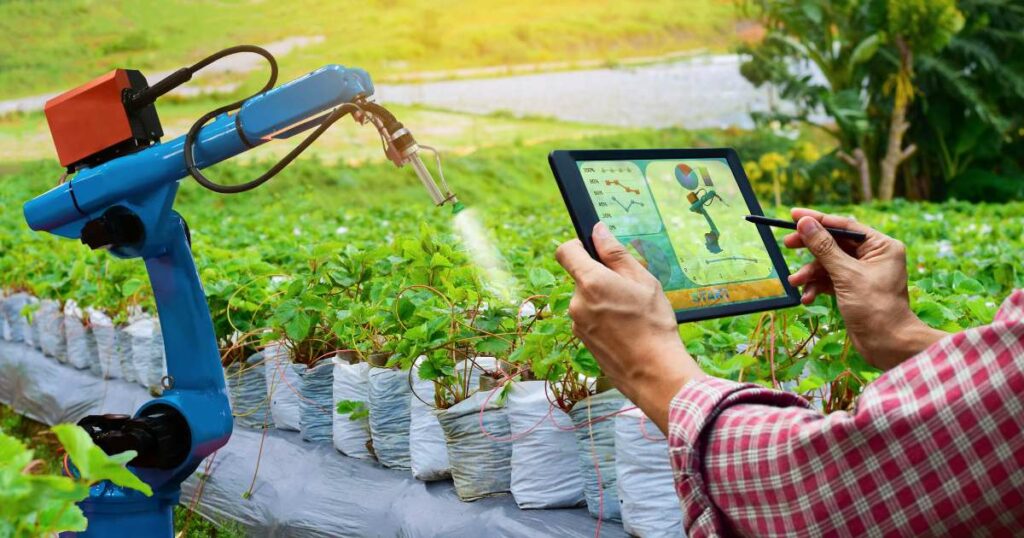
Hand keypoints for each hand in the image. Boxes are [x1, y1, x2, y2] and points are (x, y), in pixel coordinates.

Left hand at [555, 222, 702, 432]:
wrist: (654, 372)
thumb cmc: (653, 324)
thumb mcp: (643, 281)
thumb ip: (616, 254)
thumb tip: (598, 230)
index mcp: (591, 282)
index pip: (565, 251)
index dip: (577, 245)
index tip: (592, 249)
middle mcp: (577, 302)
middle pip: (580, 277)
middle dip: (600, 278)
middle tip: (628, 290)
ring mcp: (577, 323)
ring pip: (586, 299)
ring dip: (602, 300)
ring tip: (630, 313)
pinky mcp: (581, 339)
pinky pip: (589, 318)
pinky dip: (603, 318)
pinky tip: (625, 329)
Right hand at [784, 208, 946, 369]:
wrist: (887, 344)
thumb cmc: (875, 308)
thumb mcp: (846, 275)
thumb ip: (824, 248)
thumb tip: (805, 224)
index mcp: (881, 246)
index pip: (844, 226)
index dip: (818, 220)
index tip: (793, 215)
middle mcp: (873, 256)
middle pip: (834, 243)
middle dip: (810, 248)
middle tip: (787, 244)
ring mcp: (862, 273)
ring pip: (828, 264)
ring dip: (810, 273)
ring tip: (795, 282)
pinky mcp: (853, 289)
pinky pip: (829, 280)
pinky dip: (817, 287)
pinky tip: (807, 297)